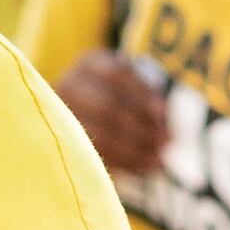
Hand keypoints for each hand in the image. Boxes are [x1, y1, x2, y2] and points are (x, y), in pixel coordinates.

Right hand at [52, 50, 171, 176]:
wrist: (86, 113)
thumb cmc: (120, 98)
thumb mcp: (130, 89)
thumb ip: (146, 100)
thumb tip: (167, 127)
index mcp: (90, 63)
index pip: (117, 74)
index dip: (142, 93)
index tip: (163, 113)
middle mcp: (70, 85)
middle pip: (107, 108)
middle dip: (141, 128)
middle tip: (166, 141)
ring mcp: (62, 115)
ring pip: (100, 135)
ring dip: (135, 149)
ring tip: (160, 159)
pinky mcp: (66, 142)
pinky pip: (96, 155)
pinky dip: (125, 162)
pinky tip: (145, 166)